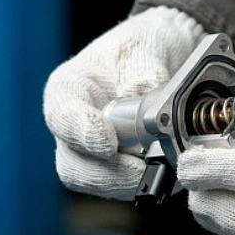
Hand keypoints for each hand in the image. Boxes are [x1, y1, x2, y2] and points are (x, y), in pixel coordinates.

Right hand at [43, 7, 204, 199]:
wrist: (166, 62)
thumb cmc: (145, 48)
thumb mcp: (146, 45)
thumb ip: (142, 69)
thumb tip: (143, 96)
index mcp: (69, 90)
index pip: (62, 118)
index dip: (83, 134)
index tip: (108, 142)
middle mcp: (75, 128)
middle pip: (73, 167)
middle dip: (109, 174)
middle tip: (144, 167)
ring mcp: (95, 155)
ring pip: (101, 185)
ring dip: (133, 182)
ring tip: (165, 164)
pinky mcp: (122, 172)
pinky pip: (129, 189)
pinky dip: (152, 183)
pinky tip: (172, 168)